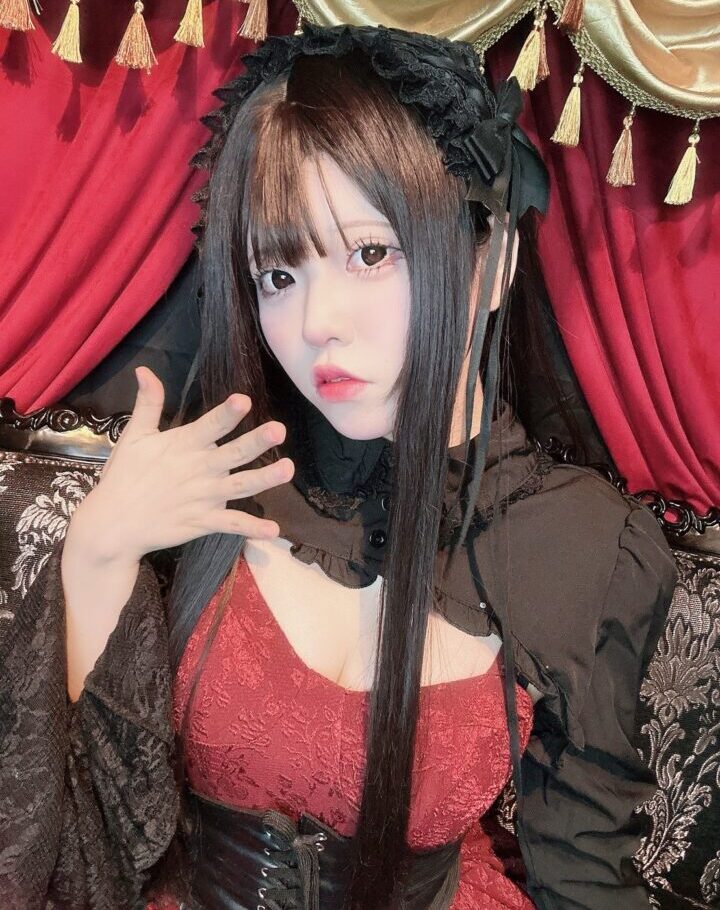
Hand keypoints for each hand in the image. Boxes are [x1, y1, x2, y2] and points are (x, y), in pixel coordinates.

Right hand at [71, 366, 293, 563]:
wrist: (113, 524)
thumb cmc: (124, 476)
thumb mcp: (134, 436)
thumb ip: (148, 404)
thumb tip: (146, 370)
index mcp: (184, 445)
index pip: (210, 425)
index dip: (227, 413)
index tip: (244, 401)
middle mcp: (200, 468)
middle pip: (234, 453)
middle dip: (257, 442)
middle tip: (279, 430)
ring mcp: (204, 497)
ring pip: (241, 485)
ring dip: (266, 478)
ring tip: (288, 470)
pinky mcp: (204, 521)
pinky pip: (232, 524)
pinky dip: (252, 528)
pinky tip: (273, 530)